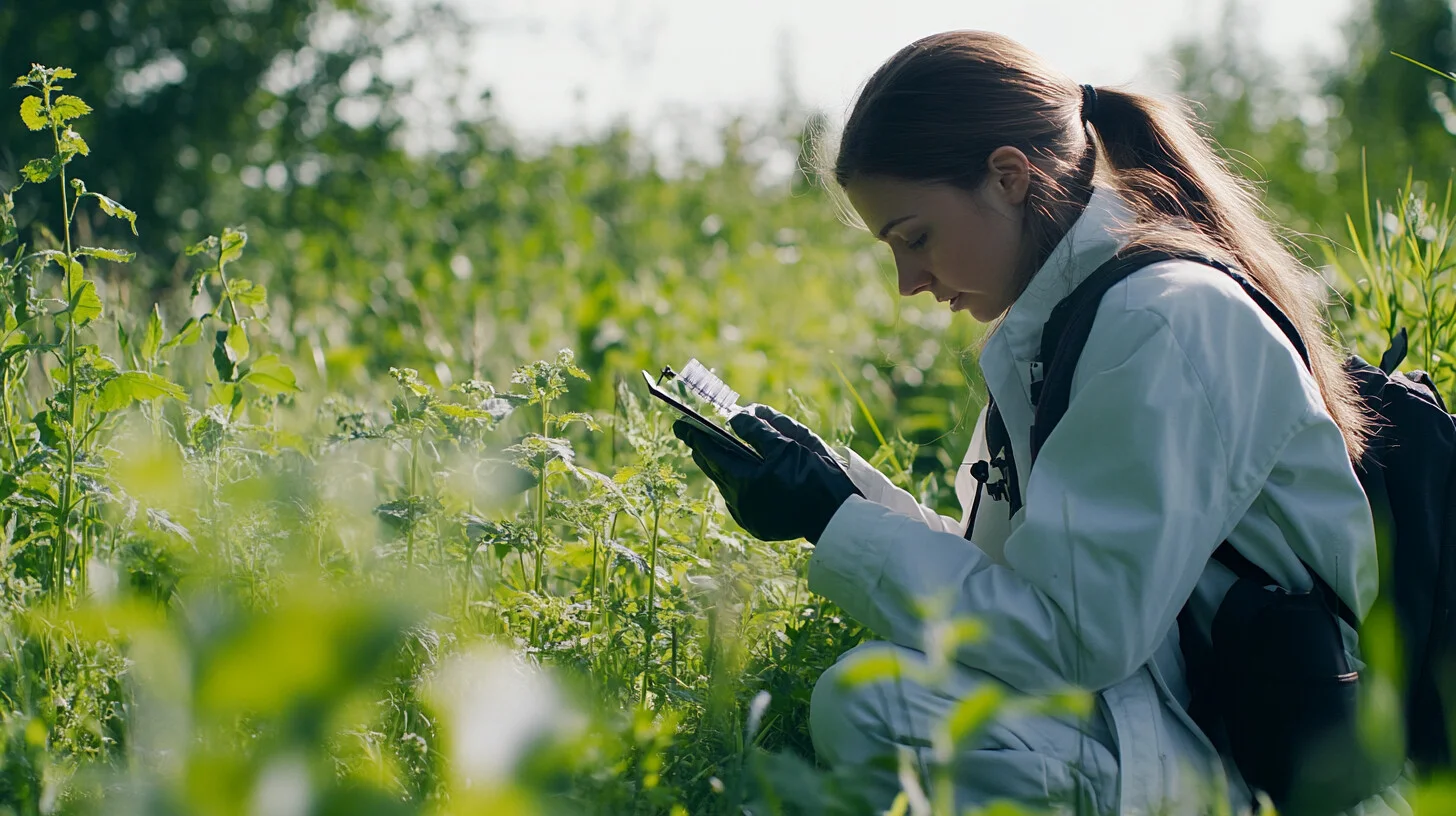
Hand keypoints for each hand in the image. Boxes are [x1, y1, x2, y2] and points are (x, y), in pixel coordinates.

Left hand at [672, 404, 861, 542]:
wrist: (837, 518)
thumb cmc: (816, 477)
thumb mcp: (789, 444)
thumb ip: (759, 430)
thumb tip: (736, 417)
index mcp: (745, 481)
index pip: (713, 454)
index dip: (697, 436)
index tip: (682, 423)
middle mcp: (740, 502)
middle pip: (715, 470)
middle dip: (703, 450)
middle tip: (688, 435)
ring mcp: (748, 517)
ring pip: (726, 486)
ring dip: (719, 467)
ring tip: (710, 451)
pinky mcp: (758, 526)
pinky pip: (738, 500)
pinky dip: (735, 484)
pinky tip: (735, 474)